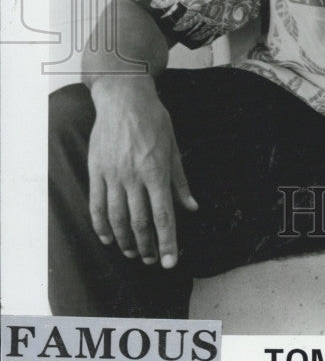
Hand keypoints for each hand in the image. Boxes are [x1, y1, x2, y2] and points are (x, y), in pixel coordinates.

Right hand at [88, 75, 197, 267]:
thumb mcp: (173, 146)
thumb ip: (180, 180)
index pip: (163, 215)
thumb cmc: (153, 120)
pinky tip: (107, 238)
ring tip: (133, 252)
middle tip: (152, 260)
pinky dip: (101, 225)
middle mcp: (133, 177)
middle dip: (147, 246)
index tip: (170, 262)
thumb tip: (192, 207)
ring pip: (117, 218)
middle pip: (139, 222)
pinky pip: (96, 205)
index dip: (167, 242)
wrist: (123, 98)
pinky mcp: (96, 171)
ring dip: (125, 241)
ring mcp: (112, 175)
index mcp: (156, 171)